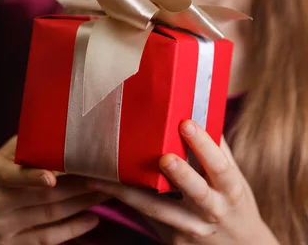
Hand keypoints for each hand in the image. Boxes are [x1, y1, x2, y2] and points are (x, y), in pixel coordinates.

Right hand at [0, 136, 107, 243]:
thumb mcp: (0, 156)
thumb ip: (24, 143)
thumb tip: (58, 122)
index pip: (11, 176)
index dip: (31, 177)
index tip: (52, 178)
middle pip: (43, 196)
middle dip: (78, 185)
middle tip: (105, 174)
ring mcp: (2, 228)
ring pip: (51, 215)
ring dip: (82, 203)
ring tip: (107, 190)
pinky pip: (48, 238)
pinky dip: (73, 229)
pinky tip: (92, 218)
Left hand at [87, 121, 279, 244]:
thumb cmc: (233, 202)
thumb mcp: (234, 177)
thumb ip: (218, 147)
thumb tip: (200, 105)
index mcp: (231, 189)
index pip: (220, 166)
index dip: (205, 146)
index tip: (187, 123)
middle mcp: (213, 210)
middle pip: (197, 193)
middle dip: (181, 175)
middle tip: (163, 157)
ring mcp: (192, 229)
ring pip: (159, 211)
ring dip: (132, 194)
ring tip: (106, 177)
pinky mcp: (172, 239)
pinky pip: (148, 217)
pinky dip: (127, 201)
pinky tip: (103, 186)